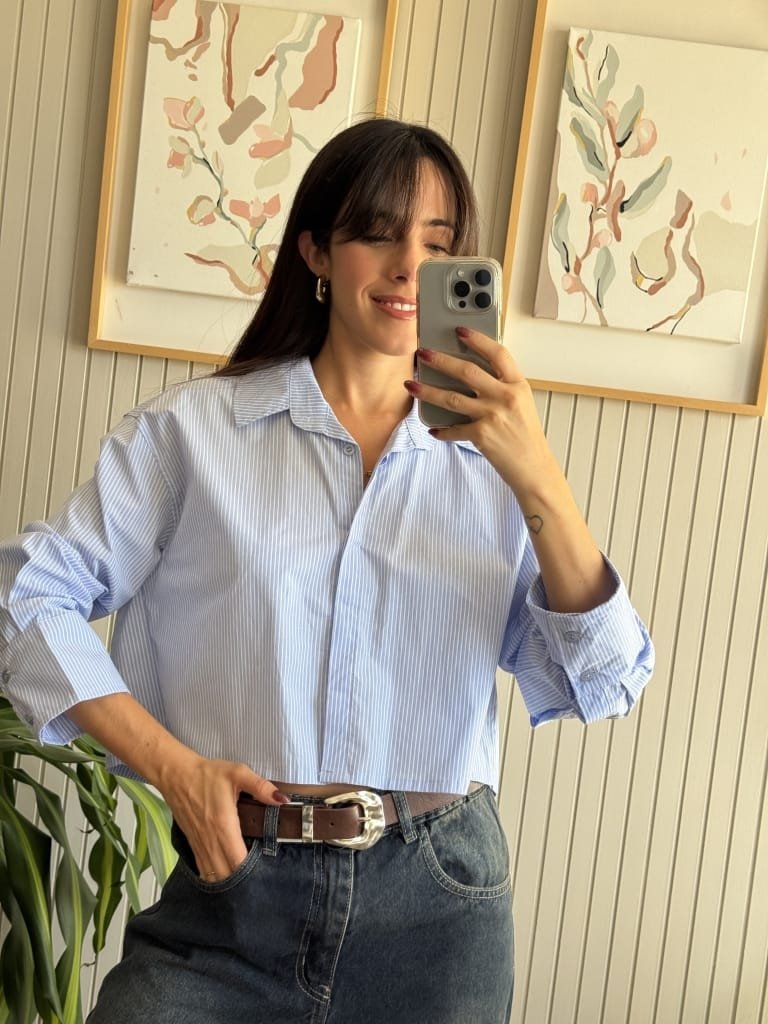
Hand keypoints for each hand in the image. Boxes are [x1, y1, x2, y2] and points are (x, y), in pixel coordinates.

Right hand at [158, 753, 289, 881]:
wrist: (176, 775)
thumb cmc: (208, 774)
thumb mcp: (238, 773)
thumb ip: (261, 787)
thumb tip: (282, 799)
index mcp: (224, 827)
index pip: (239, 862)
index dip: (252, 872)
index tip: (267, 871)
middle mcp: (211, 841)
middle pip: (227, 876)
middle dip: (243, 882)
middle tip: (260, 878)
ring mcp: (200, 845)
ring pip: (214, 876)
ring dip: (229, 881)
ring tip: (246, 880)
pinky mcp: (193, 845)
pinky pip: (204, 870)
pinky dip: (215, 876)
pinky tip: (227, 874)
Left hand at [405, 327, 558, 499]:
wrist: (534, 468)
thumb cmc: (526, 437)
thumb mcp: (521, 405)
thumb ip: (502, 388)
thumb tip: (471, 374)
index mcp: (518, 385)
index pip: (497, 353)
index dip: (478, 339)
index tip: (460, 330)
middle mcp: (506, 397)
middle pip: (467, 371)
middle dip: (440, 360)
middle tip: (423, 353)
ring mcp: (493, 415)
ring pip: (451, 397)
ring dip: (427, 390)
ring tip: (411, 385)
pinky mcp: (481, 435)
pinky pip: (453, 428)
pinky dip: (441, 430)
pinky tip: (433, 429)